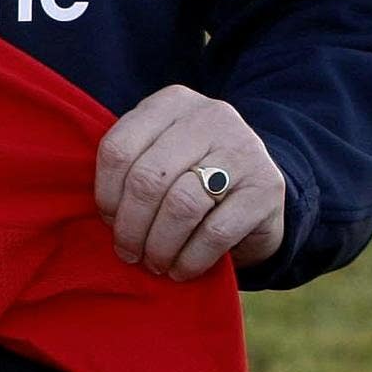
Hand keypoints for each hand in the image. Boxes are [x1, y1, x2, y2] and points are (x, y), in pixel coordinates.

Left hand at [94, 84, 284, 279]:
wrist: (259, 187)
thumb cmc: (193, 173)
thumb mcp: (161, 153)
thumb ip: (131, 166)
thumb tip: (104, 216)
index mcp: (172, 102)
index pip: (118, 148)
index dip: (106, 193)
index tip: (108, 221)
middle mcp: (210, 117)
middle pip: (148, 178)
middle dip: (131, 225)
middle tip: (128, 252)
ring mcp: (243, 150)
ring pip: (181, 206)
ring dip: (160, 245)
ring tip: (154, 263)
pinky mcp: (266, 188)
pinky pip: (215, 232)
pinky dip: (191, 258)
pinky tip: (182, 269)